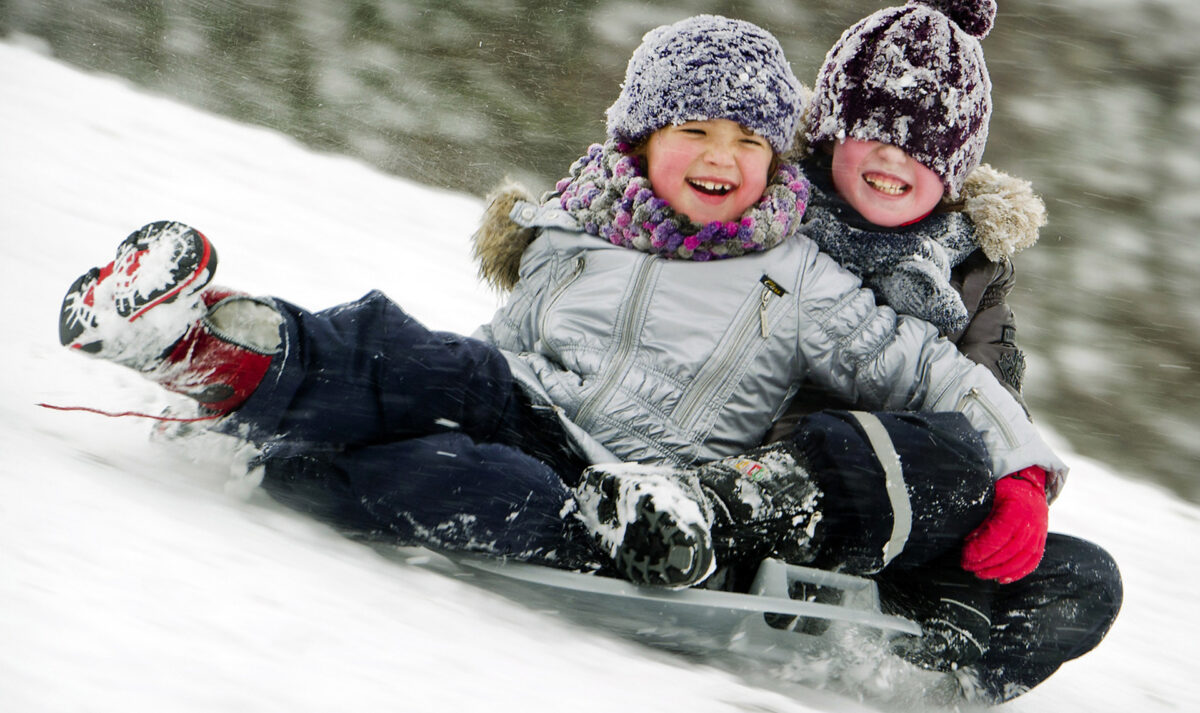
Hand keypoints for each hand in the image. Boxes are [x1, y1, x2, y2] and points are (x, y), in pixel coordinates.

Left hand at [961, 466, 1047, 583]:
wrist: (1028, 484)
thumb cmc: (1003, 490)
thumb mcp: (989, 498)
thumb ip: (982, 520)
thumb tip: (969, 541)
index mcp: (1017, 509)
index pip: (999, 536)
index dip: (981, 549)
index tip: (966, 556)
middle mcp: (1031, 522)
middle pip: (1009, 550)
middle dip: (986, 563)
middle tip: (968, 567)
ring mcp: (1039, 532)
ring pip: (1021, 558)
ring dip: (999, 571)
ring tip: (981, 574)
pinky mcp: (1041, 540)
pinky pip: (1032, 561)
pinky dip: (1018, 573)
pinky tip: (1002, 579)